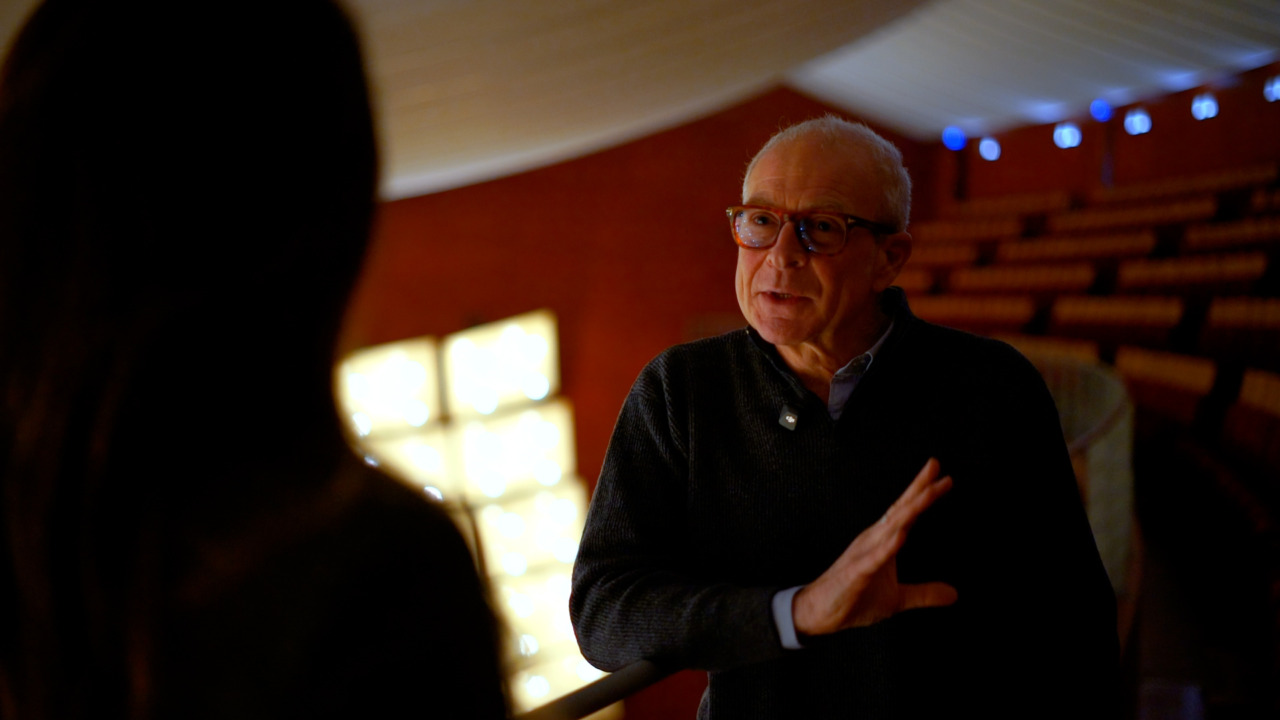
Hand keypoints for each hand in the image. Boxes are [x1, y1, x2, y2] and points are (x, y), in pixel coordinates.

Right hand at [792, 457, 957, 637]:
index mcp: (882, 541)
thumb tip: (954, 594)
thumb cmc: (852, 598)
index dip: (923, 494)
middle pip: (900, 510)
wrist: (819, 612)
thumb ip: (924, 594)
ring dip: (909, 510)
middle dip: (919, 489)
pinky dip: (887, 547)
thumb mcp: (896, 599)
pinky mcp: (856, 573)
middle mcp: (873, 540)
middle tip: (935, 466)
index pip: (906, 513)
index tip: (944, 478)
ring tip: (927, 494)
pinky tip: (900, 536)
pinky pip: (873, 558)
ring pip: (890, 528)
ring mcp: (864, 554)